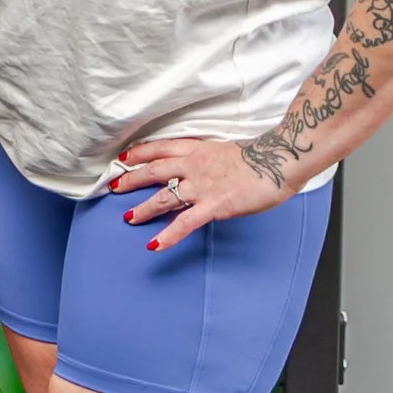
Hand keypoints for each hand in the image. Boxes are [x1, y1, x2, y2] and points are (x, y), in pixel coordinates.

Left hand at [111, 135, 292, 250]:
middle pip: (153, 170)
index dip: (140, 153)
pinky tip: (154, 245)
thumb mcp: (226, 150)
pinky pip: (185, 223)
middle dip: (131, 179)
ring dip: (143, 209)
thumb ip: (209, 159)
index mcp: (197, 149)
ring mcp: (201, 186)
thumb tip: (201, 169)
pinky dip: (168, 235)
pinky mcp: (213, 206)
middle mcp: (193, 165)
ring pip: (162, 197)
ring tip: (128, 217)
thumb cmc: (260, 156)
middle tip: (114, 186)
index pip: (160, 148)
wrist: (278, 160)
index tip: (125, 157)